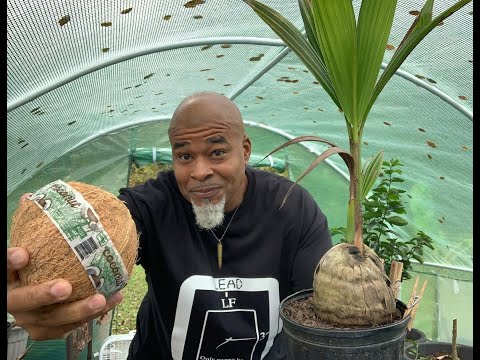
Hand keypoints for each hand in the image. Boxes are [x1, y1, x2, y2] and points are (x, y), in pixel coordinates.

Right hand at [7, 194, 123, 339]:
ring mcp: (28, 318)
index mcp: (5, 278)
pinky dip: (91, 315)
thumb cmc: (34, 263)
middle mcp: (12, 300)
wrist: (29, 293)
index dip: (8, 262)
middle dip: (43, 295)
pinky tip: (111, 300)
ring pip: (50, 320)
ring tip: (100, 298)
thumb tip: (32, 196)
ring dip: (77, 311)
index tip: (23, 252)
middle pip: (21, 302)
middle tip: (64, 287)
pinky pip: (68, 326)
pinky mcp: (45, 330)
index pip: (1, 270)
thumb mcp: (29, 245)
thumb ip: (32, 227)